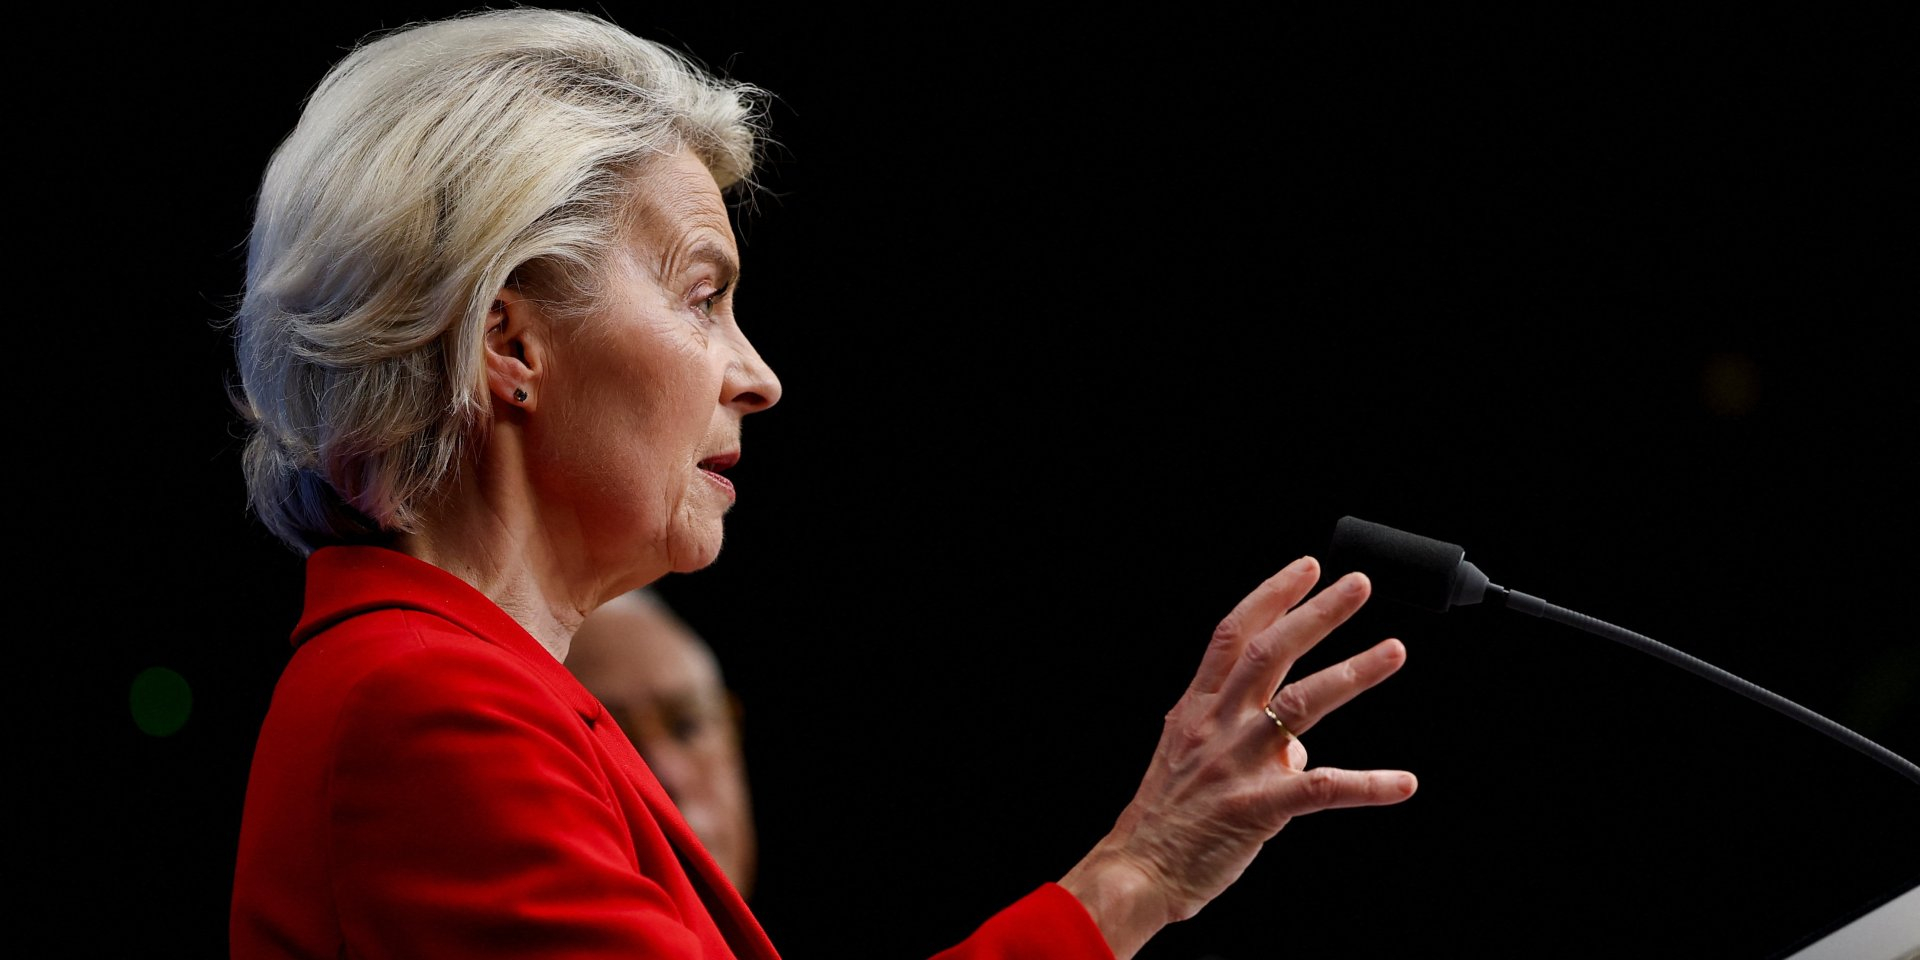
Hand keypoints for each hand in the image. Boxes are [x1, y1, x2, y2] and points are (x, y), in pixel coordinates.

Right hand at [1059, 556, 1415, 957]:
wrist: (1137, 871)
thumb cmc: (1164, 819)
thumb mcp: (1189, 760)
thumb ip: (1240, 739)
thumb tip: (1298, 749)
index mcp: (1195, 709)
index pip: (1232, 635)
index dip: (1271, 597)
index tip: (1306, 568)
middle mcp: (1215, 726)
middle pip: (1269, 652)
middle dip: (1316, 615)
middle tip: (1358, 586)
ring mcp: (1236, 764)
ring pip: (1301, 705)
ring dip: (1352, 673)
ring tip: (1393, 650)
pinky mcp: (1257, 809)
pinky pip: (1322, 790)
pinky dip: (1367, 785)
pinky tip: (1404, 783)